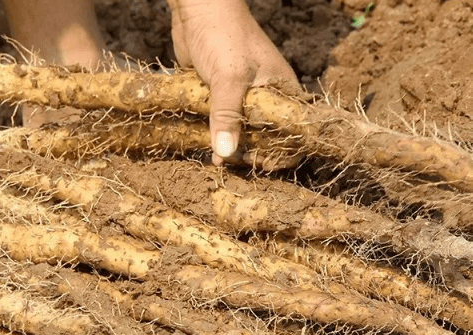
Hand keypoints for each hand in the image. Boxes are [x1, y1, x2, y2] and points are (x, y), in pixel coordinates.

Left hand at [168, 0, 298, 163]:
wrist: (197, 10)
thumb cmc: (222, 37)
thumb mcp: (229, 79)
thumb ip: (228, 117)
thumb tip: (224, 154)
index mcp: (282, 91)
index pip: (293, 132)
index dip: (280, 152)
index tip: (258, 163)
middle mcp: (267, 98)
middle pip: (266, 139)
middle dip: (251, 154)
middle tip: (229, 162)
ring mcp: (243, 99)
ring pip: (242, 134)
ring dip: (230, 148)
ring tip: (217, 160)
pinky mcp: (222, 99)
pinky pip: (222, 125)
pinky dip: (215, 137)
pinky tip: (206, 150)